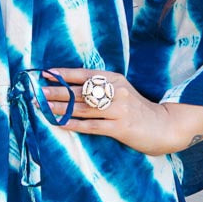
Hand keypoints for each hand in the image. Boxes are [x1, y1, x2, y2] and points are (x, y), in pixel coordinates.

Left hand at [39, 67, 176, 156]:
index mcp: (114, 79)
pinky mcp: (120, 127)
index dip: (64, 74)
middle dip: (57, 92)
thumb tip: (73, 86)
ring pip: (83, 108)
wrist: (163, 126)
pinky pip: (91, 126)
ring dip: (60, 108)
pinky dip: (74, 124)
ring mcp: (118, 109)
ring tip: (43, 107)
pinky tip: (60, 123)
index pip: (85, 74)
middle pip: (81, 91)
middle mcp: (116, 91)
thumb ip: (102, 87)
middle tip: (38, 92)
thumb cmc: (137, 109)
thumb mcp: (121, 91)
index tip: (46, 74)